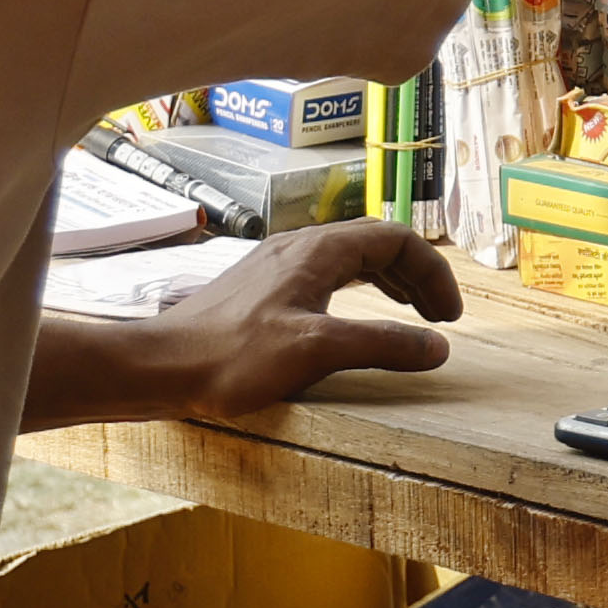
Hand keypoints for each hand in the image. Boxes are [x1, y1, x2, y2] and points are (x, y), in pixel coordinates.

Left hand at [149, 218, 461, 414]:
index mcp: (319, 250)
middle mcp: (299, 246)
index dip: (433, 274)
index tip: (449, 318)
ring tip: (408, 313)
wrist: (157, 368)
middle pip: (376, 243)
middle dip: (416, 275)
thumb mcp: (317, 350)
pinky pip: (324, 274)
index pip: (397, 240)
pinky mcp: (258, 287)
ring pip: (349, 258)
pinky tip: (349, 318)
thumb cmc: (231, 357)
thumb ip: (382, 345)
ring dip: (387, 281)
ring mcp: (275, 265)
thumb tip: (438, 347)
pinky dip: (356, 291)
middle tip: (438, 317)